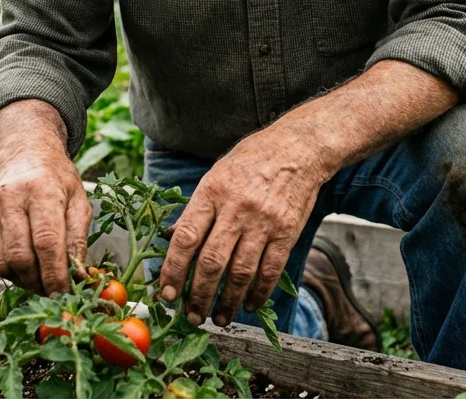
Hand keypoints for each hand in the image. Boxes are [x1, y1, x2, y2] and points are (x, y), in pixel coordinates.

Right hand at [0, 100, 90, 294]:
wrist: (25, 154)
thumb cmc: (57, 181)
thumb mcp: (79, 202)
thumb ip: (79, 239)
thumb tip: (78, 277)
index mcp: (41, 189)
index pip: (46, 241)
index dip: (55, 273)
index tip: (65, 293)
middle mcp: (10, 197)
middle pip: (19, 256)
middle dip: (38, 282)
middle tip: (52, 289)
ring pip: (1, 263)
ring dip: (22, 280)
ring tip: (39, 276)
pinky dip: (7, 271)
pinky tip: (22, 264)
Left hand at [157, 126, 330, 326]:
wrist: (298, 149)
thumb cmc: (251, 160)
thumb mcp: (216, 175)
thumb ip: (197, 209)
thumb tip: (172, 239)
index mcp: (212, 192)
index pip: (186, 238)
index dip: (173, 270)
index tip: (167, 293)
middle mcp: (237, 208)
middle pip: (212, 262)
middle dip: (198, 295)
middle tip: (192, 316)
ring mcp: (264, 221)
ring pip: (241, 273)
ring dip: (227, 301)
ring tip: (218, 317)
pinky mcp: (287, 232)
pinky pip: (270, 270)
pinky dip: (258, 292)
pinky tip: (249, 304)